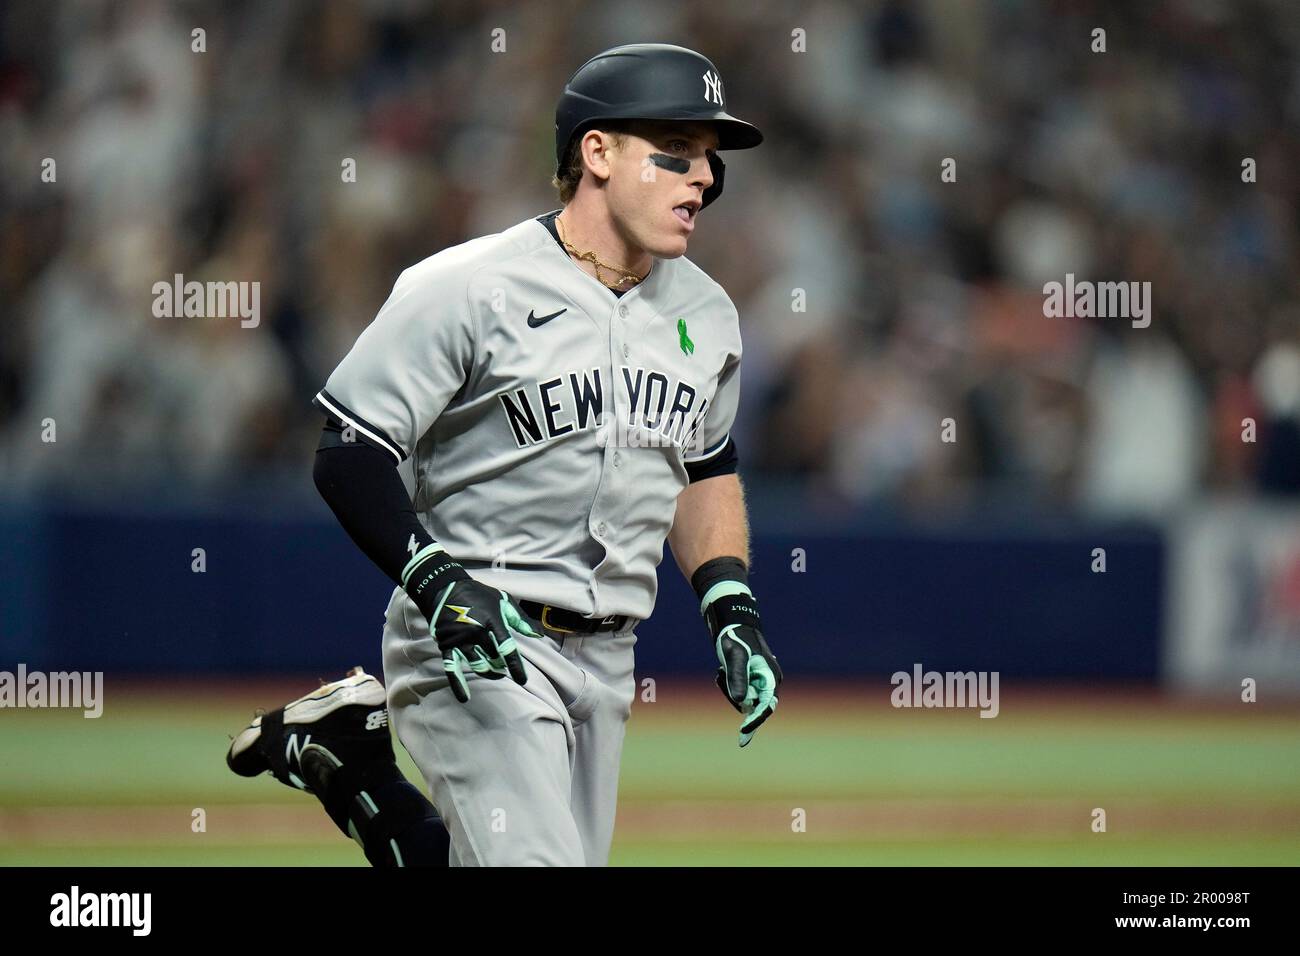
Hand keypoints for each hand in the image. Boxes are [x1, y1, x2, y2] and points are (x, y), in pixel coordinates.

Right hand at [428, 579, 541, 702]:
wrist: (444, 588)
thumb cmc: (478, 594)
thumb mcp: (502, 600)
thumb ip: (520, 619)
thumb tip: (538, 635)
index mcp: (492, 620)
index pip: (507, 648)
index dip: (516, 666)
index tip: (522, 680)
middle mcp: (476, 632)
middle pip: (493, 658)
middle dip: (501, 665)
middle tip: (504, 666)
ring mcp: (460, 640)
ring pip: (477, 665)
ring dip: (488, 672)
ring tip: (495, 673)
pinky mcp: (446, 644)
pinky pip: (451, 667)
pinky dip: (457, 684)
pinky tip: (464, 697)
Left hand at [714, 623, 781, 746]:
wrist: (733, 623)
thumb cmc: (736, 638)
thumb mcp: (735, 657)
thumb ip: (738, 678)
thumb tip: (742, 703)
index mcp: (771, 677)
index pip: (766, 706)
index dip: (755, 720)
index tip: (743, 732)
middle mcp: (769, 682)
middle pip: (753, 704)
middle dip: (733, 695)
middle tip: (720, 676)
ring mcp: (760, 682)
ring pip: (743, 699)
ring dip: (729, 689)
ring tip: (720, 671)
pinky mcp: (750, 681)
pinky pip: (739, 692)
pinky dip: (728, 685)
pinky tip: (721, 671)